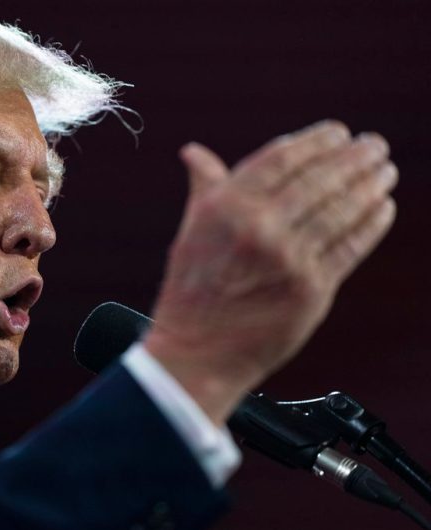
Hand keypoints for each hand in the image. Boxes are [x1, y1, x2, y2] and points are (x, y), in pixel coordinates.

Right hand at [144, 121, 396, 424]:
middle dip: (354, 157)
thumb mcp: (191, 230)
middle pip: (320, 179)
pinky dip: (372, 224)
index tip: (339, 132)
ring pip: (342, 210)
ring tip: (384, 170)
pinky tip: (383, 207)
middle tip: (375, 144)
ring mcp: (289, 259)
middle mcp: (259, 227)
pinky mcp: (312, 290)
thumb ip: (205, 187)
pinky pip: (351, 247)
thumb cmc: (192, 288)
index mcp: (227, 206)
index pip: (283, 157)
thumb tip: (194, 151)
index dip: (317, 140)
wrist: (197, 351)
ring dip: (370, 185)